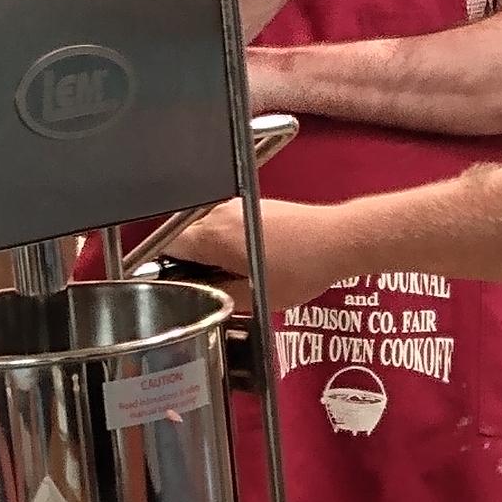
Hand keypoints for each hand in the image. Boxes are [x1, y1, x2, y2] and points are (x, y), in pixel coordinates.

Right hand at [176, 198, 355, 308]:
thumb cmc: (302, 267)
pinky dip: (226, 242)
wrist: (336, 240)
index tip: (175, 287)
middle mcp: (217, 212)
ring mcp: (235, 204)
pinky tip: (247, 261)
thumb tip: (198, 297)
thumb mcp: (255, 296)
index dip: (165, 270)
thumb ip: (217, 296)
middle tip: (208, 288)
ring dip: (210, 253)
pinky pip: (224, 224)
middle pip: (183, 238)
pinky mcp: (250, 204)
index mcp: (211, 233)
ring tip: (232, 275)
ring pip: (204, 231)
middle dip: (189, 263)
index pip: (165, 247)